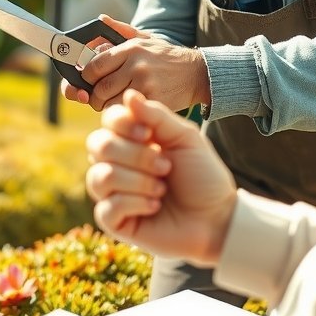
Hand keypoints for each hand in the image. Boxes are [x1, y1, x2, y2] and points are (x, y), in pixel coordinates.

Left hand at [62, 15, 209, 112]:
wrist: (196, 73)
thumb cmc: (165, 56)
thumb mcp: (144, 38)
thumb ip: (120, 29)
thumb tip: (100, 19)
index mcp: (130, 49)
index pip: (95, 65)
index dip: (87, 77)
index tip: (89, 81)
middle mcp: (136, 65)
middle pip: (100, 88)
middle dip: (94, 96)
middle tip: (98, 98)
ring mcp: (145, 84)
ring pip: (110, 103)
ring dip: (106, 107)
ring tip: (111, 104)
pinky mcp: (153, 100)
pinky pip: (127, 110)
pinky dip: (122, 112)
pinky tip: (126, 109)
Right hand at [85, 90, 237, 265]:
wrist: (217, 218)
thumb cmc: (202, 177)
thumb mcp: (185, 138)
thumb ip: (157, 116)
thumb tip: (128, 95)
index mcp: (132, 140)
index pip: (107, 120)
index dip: (123, 124)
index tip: (149, 134)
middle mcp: (116, 163)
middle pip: (98, 145)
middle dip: (135, 155)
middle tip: (165, 166)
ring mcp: (112, 192)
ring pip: (100, 176)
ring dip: (138, 181)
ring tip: (161, 190)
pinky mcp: (113, 221)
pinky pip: (107, 207)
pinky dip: (136, 204)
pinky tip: (154, 207)